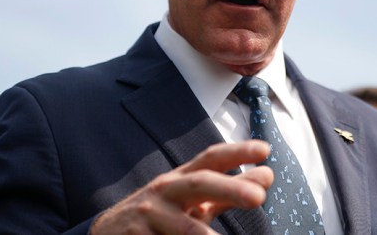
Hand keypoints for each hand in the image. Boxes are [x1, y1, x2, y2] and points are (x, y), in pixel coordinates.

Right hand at [88, 140, 272, 234]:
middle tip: (259, 197)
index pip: (211, 158)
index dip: (237, 151)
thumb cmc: (163, 216)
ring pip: (183, 227)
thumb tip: (268, 175)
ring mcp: (147, 214)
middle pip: (200, 183)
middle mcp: (165, 190)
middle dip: (229, 187)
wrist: (109, 234)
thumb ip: (228, 191)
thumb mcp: (193, 202)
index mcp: (181, 179)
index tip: (265, 150)